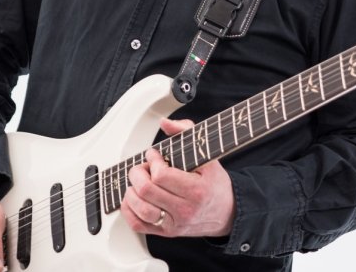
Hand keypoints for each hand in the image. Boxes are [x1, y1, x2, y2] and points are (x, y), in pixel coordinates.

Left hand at [121, 118, 235, 237]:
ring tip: (138, 182)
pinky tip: (132, 197)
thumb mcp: (207, 155)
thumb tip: (165, 123)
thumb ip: (186, 132)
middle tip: (144, 167)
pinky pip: (138, 225)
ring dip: (132, 190)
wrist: (227, 212)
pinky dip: (128, 210)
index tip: (155, 155)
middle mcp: (184, 210)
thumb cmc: (215, 184)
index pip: (162, 176)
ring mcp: (174, 223)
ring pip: (140, 208)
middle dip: (138, 173)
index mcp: (196, 190)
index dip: (153, 161)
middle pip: (147, 190)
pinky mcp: (166, 232)